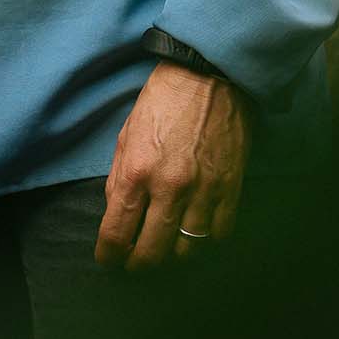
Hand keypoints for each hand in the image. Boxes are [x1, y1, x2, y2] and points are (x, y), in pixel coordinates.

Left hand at [94, 61, 254, 269]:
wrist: (210, 74)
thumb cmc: (163, 100)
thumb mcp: (127, 133)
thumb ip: (119, 177)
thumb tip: (116, 214)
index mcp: (137, 170)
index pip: (117, 233)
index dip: (108, 255)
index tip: (108, 259)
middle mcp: (169, 186)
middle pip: (151, 252)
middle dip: (138, 264)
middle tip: (134, 262)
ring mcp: (203, 190)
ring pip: (186, 250)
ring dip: (173, 253)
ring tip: (166, 245)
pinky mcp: (230, 187)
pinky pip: (219, 234)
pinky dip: (206, 239)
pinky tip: (196, 229)